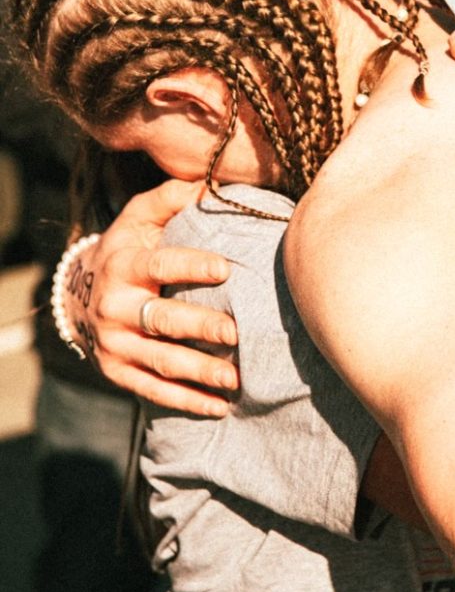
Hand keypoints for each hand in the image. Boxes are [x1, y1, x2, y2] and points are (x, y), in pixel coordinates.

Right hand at [67, 179, 238, 415]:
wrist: (81, 293)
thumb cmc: (128, 248)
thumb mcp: (140, 217)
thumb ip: (171, 198)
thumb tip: (210, 183)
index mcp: (124, 266)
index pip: (158, 265)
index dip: (191, 266)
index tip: (226, 269)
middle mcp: (116, 307)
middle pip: (161, 320)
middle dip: (199, 327)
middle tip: (236, 332)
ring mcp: (115, 344)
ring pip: (160, 361)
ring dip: (199, 372)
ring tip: (236, 378)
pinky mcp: (118, 372)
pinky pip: (154, 391)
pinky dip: (187, 401)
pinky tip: (219, 408)